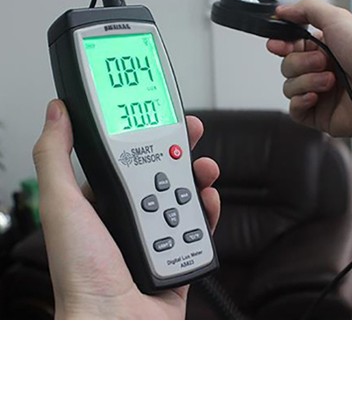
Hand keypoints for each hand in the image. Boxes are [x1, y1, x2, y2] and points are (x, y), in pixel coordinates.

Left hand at [33, 99, 219, 319]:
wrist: (116, 325)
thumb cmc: (82, 276)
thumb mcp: (62, 206)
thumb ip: (55, 157)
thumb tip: (55, 113)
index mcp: (97, 205)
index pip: (124, 159)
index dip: (143, 135)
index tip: (157, 118)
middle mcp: (126, 219)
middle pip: (160, 173)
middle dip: (179, 151)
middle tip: (192, 136)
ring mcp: (154, 237)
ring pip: (183, 196)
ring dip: (197, 178)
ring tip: (202, 171)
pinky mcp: (179, 256)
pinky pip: (200, 227)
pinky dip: (208, 211)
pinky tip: (208, 201)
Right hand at [266, 0, 351, 138]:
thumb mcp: (337, 18)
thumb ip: (306, 9)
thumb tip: (282, 10)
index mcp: (325, 47)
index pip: (291, 45)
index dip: (281, 44)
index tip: (276, 44)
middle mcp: (321, 70)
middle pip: (287, 65)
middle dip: (301, 62)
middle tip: (322, 61)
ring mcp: (318, 93)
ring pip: (289, 86)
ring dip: (307, 81)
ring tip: (330, 81)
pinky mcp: (317, 115)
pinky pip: (293, 109)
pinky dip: (302, 101)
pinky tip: (317, 96)